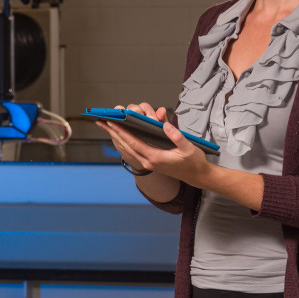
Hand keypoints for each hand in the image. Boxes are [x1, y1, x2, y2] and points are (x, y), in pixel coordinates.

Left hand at [96, 102, 210, 186]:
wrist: (196, 176)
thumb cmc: (193, 161)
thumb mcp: (188, 147)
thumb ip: (176, 136)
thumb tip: (164, 125)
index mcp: (155, 158)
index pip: (134, 142)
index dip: (122, 132)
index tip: (112, 122)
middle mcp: (148, 162)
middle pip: (126, 145)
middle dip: (113, 133)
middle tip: (101, 121)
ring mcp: (148, 163)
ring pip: (127, 148)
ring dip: (116, 137)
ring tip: (106, 126)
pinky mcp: (149, 162)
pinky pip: (133, 151)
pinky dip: (124, 141)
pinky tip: (119, 135)